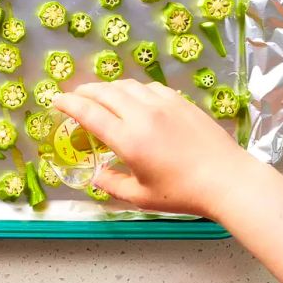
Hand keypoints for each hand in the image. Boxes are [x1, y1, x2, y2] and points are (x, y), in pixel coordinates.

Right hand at [53, 79, 252, 217]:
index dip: (68, 104)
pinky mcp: (180, 101)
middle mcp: (142, 115)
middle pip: (104, 92)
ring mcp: (163, 104)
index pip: (89, 113)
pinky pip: (148, 86)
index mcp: (128, 139)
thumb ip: (112, 184)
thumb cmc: (183, 192)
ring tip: (100, 95)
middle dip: (84, 91)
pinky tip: (134, 97)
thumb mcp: (142, 197)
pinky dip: (133, 88)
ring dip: (108, 87)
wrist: (227, 179)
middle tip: (74, 96)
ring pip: (126, 85)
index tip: (55, 100)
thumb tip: (96, 175)